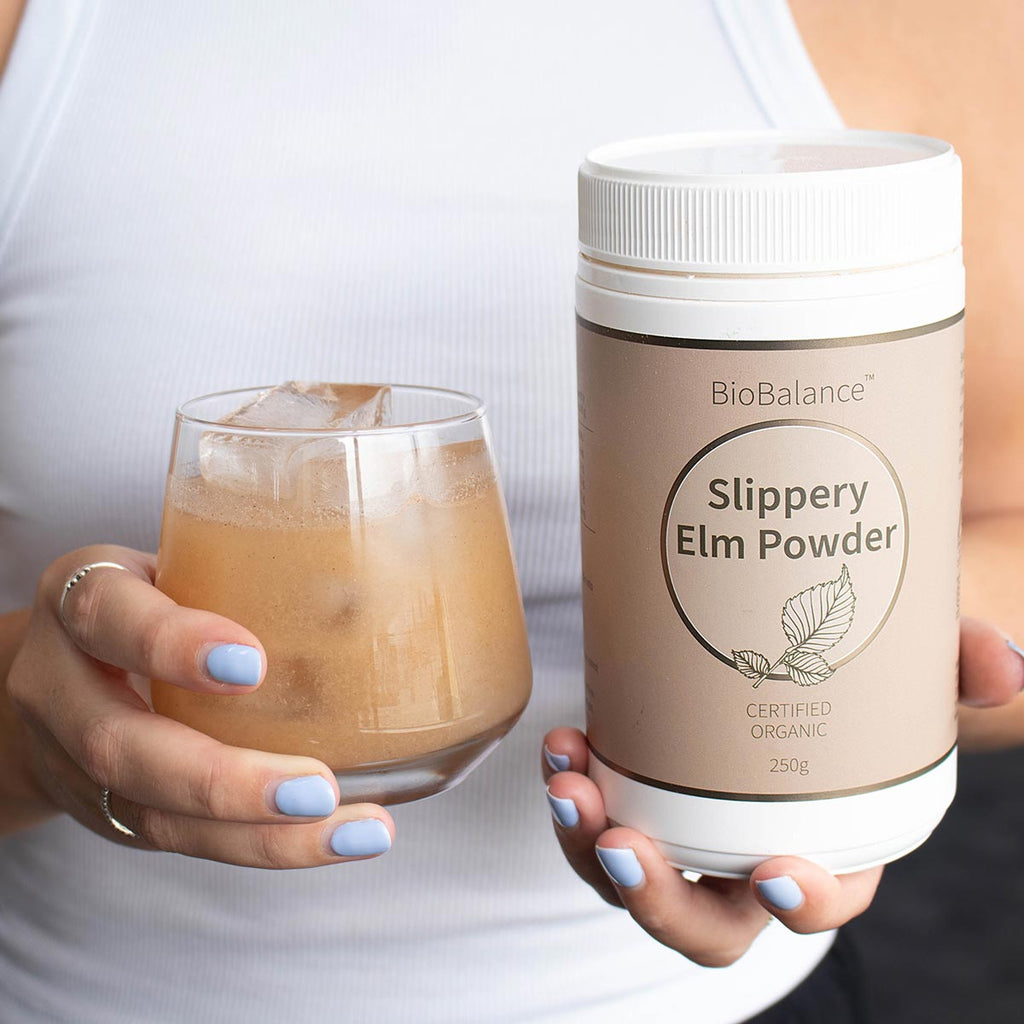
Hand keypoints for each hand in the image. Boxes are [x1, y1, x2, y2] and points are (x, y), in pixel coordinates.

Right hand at [4, 545, 393, 865]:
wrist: (61, 671)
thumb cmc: (151, 602)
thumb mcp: (179, 566)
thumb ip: (248, 574)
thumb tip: (370, 595)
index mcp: (80, 601)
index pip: (106, 615)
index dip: (172, 643)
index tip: (251, 665)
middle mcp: (61, 686)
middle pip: (119, 745)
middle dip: (222, 779)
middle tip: (317, 788)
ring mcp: (76, 763)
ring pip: (154, 815)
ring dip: (261, 835)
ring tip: (355, 830)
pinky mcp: (113, 813)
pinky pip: (183, 841)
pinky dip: (264, 846)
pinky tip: (336, 837)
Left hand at [541, 618, 1023, 965]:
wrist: (803, 642)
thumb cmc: (859, 673)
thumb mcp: (908, 660)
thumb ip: (957, 662)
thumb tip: (1007, 669)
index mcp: (826, 843)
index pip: (820, 899)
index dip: (804, 902)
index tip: (771, 874)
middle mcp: (748, 853)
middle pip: (706, 923)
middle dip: (657, 901)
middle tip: (623, 847)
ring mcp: (686, 830)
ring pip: (635, 879)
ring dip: (591, 848)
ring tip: (569, 785)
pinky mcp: (641, 792)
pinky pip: (600, 821)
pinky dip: (575, 797)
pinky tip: (564, 745)